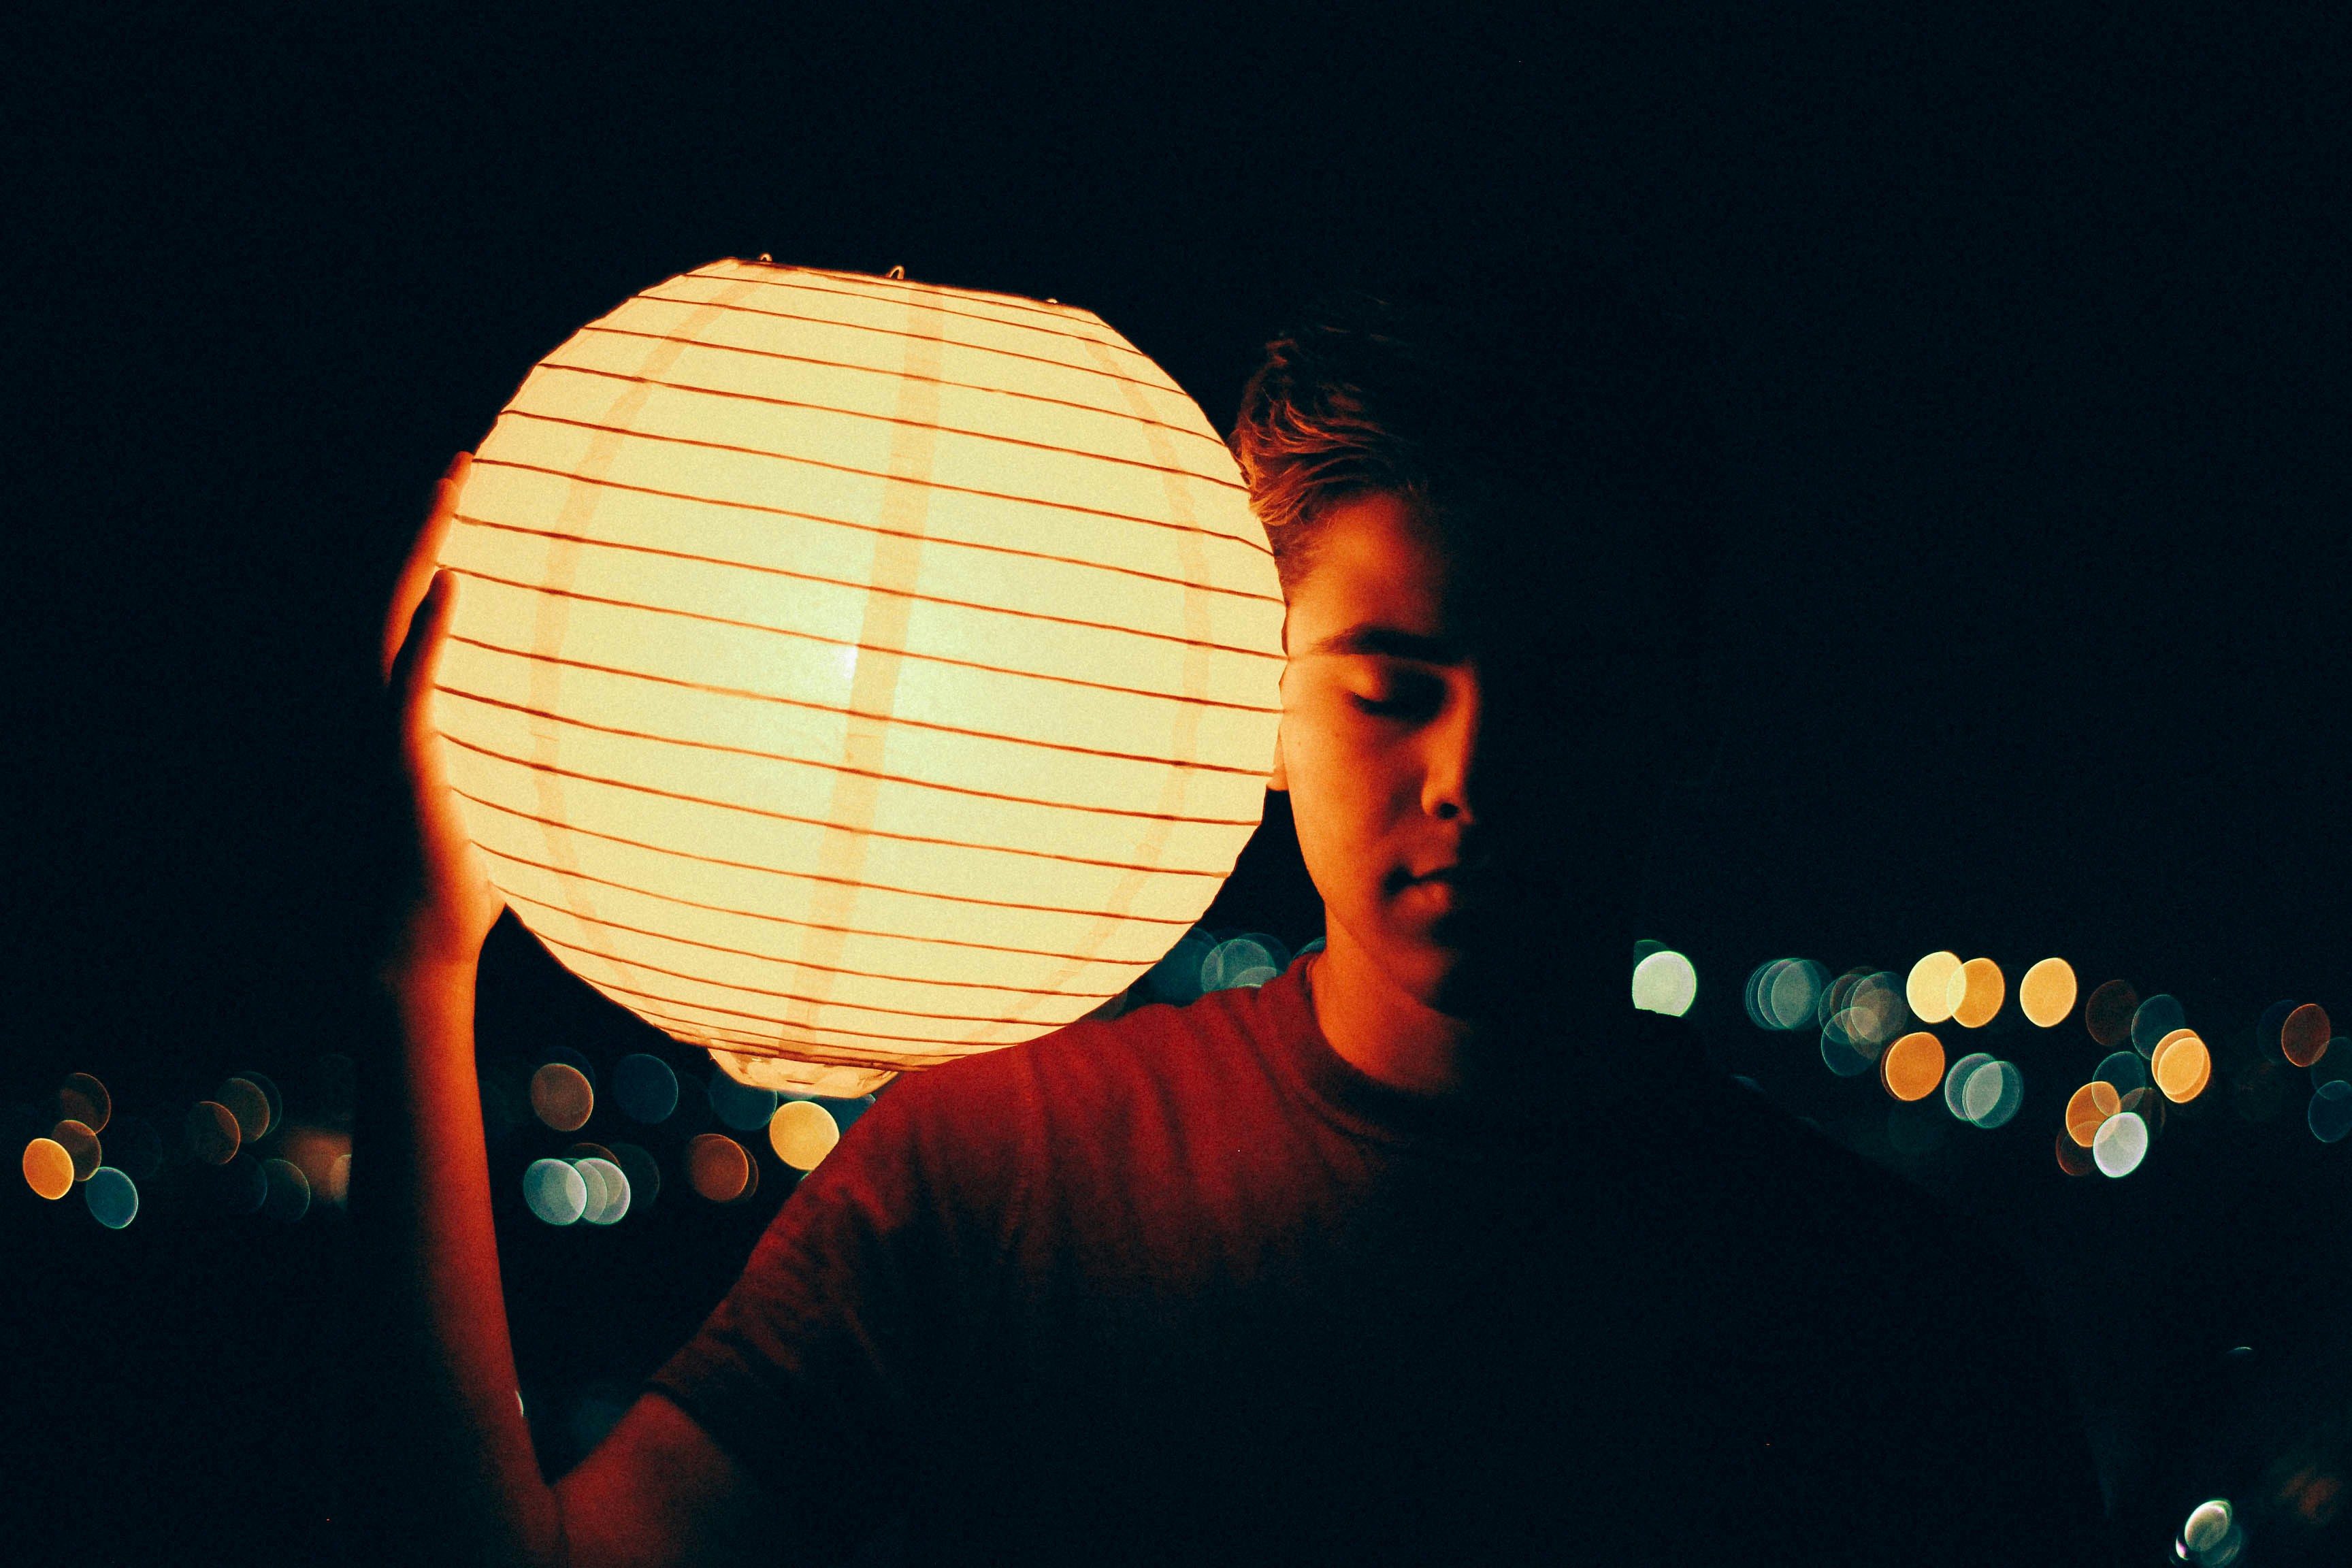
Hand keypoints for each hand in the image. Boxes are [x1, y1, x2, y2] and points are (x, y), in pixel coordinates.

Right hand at [381, 452, 503, 973]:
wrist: (422, 944)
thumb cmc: (475, 878)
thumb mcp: (517, 797)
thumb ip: (546, 754)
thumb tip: (623, 733)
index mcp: (417, 706)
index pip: (426, 606)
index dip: (445, 544)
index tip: (480, 490)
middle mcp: (392, 704)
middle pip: (402, 588)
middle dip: (430, 520)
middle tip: (464, 456)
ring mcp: (390, 727)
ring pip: (393, 616)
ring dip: (420, 549)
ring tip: (450, 487)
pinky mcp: (400, 759)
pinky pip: (411, 682)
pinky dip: (428, 633)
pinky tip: (451, 588)